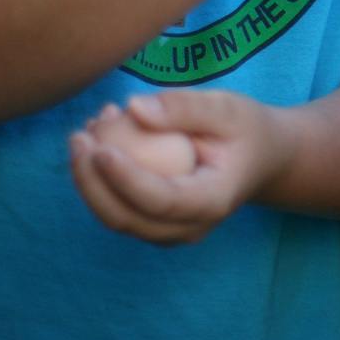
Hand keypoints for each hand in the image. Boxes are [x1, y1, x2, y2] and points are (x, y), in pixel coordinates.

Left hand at [68, 91, 287, 244]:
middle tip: (78, 136)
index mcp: (213, 201)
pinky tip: (97, 139)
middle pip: (128, 219)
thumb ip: (185, 107)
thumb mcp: (227, 107)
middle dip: (92, 182)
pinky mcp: (154, 225)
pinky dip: (98, 180)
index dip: (125, 179)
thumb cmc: (245, 129)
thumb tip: (133, 108)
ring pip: (115, 219)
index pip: (161, 201)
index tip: (99, 146)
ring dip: (89, 180)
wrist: (260, 158)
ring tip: (87, 130)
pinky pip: (116, 209)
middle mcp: (190, 228)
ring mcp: (170, 232)